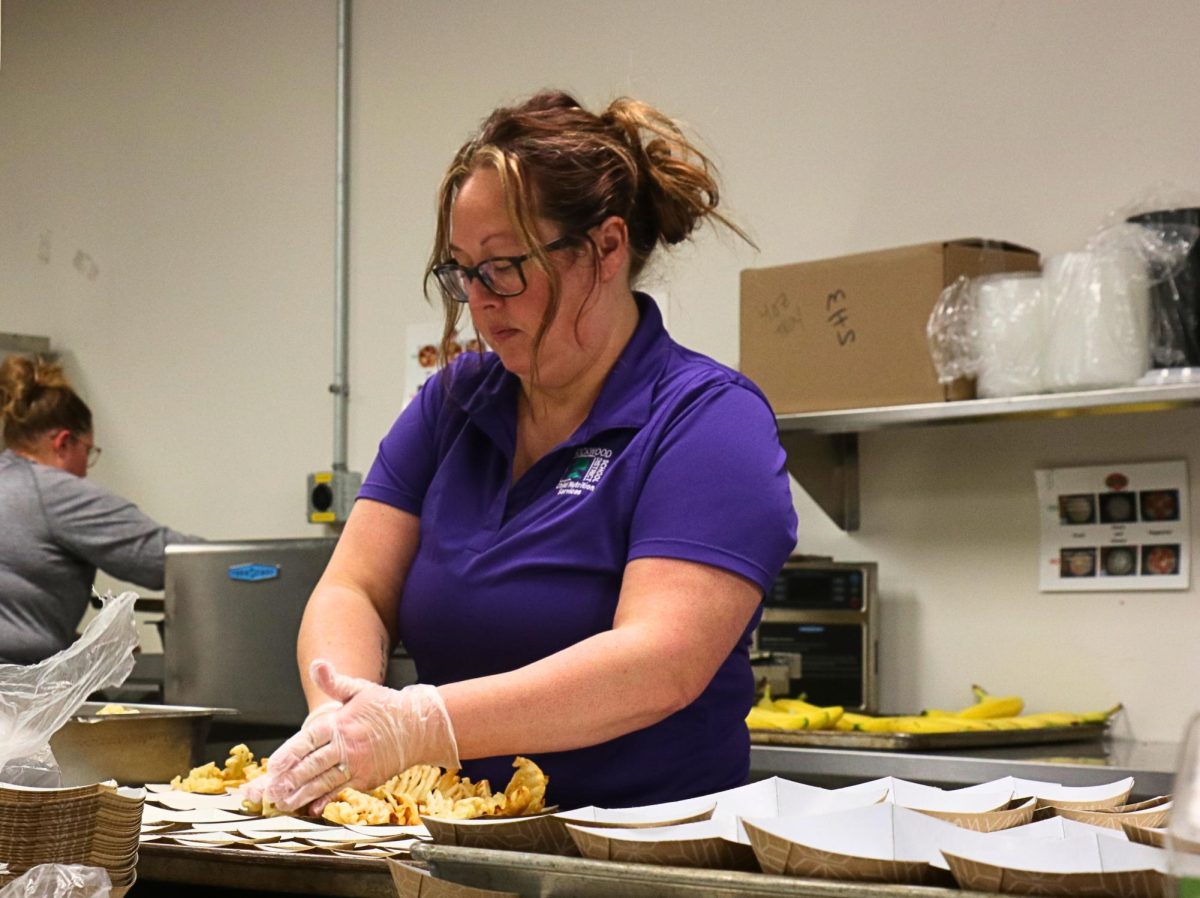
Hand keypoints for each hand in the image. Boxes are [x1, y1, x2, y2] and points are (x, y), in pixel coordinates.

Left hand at [263, 659, 458, 814]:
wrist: (420, 727)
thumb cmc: (387, 707)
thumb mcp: (359, 690)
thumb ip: (334, 682)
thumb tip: (317, 665)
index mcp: (341, 723)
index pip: (308, 740)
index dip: (288, 754)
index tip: (272, 766)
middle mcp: (347, 745)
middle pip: (311, 765)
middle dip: (288, 779)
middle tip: (269, 790)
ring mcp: (357, 764)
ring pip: (323, 782)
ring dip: (301, 794)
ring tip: (282, 802)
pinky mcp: (367, 779)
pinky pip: (340, 790)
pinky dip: (325, 800)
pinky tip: (311, 808)